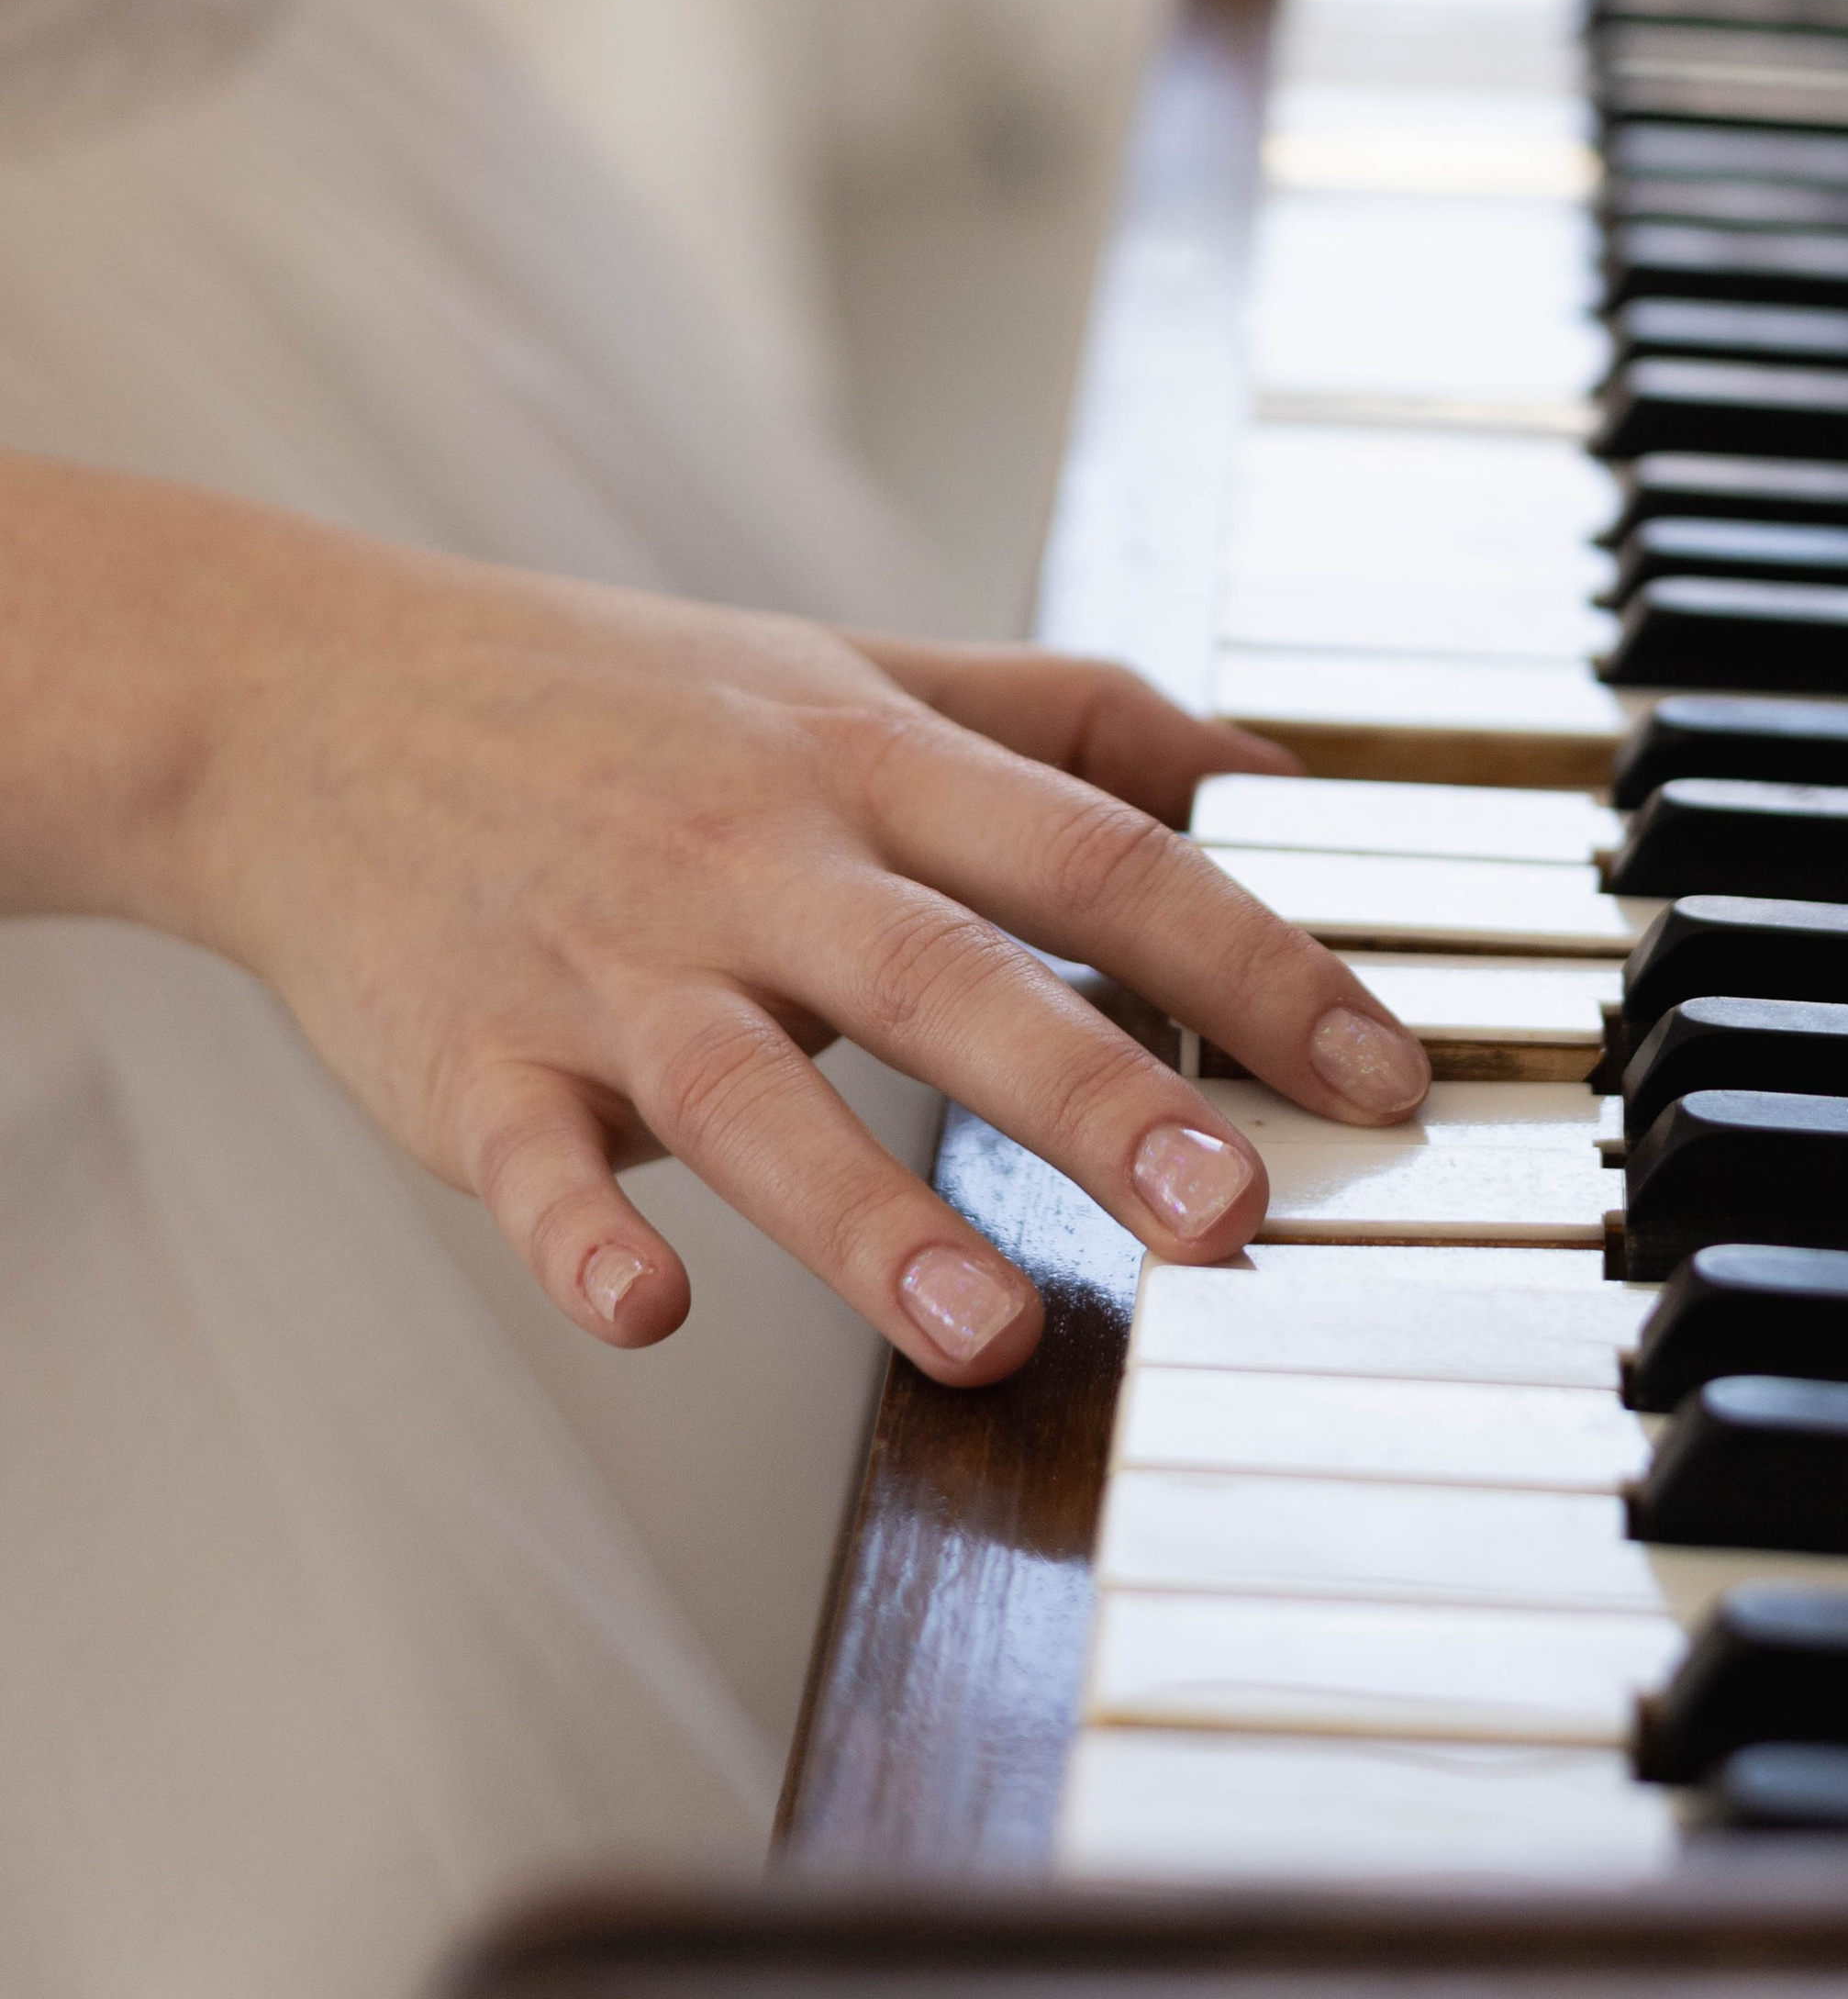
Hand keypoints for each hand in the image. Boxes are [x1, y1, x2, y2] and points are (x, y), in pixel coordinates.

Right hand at [155, 520, 1430, 1384]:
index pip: (1097, 851)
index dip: (1257, 961)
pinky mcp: (472, 1056)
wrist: (309, 695)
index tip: (1386, 1077)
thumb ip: (1065, 716)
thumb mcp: (850, 668)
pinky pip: (531, 1161)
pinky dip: (580, 1233)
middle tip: (1235, 1220)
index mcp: (862, 760)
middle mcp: (754, 854)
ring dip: (865, 1213)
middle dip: (1102, 1100)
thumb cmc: (617, 699)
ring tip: (985, 1330)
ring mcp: (607, 961)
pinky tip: (644, 1309)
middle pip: (950, 974)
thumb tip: (1278, 776)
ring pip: (750, 1093)